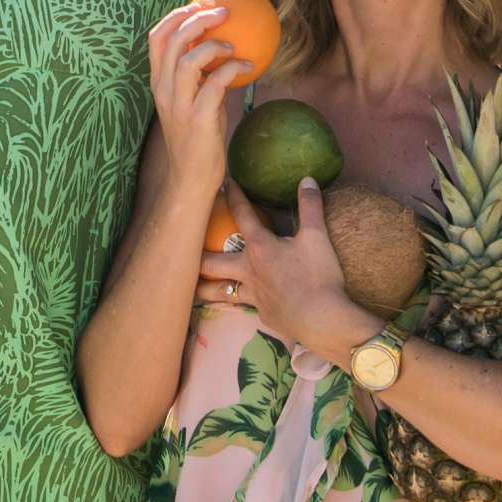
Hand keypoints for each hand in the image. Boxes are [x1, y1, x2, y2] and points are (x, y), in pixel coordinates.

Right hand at [145, 1, 245, 203]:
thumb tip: (225, 46)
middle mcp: (164, 91)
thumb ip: (200, 75)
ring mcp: (179, 106)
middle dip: (198, 20)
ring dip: (214, 46)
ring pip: (189, 61)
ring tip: (233, 46)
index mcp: (159, 83)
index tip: (196, 5)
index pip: (156, 39)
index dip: (174, 16)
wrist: (191, 178)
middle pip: (172, 42)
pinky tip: (248, 67)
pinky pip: (215, 84)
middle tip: (223, 14)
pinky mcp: (198, 119)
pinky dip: (233, 69)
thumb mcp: (193, 99)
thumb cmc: (197, 136)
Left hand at [196, 179, 374, 357]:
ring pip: (219, 291)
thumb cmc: (317, 276)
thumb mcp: (317, 237)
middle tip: (181, 250)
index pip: (242, 215)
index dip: (233, 197)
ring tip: (191, 287)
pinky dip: (241, 300)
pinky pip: (246, 305)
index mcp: (259, 248)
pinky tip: (245, 301)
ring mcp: (253, 296)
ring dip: (204, 287)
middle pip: (211, 262)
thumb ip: (310, 206)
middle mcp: (248, 271)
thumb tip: (307, 180)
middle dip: (196, 254)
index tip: (223, 184)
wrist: (321, 320)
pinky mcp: (263, 315)